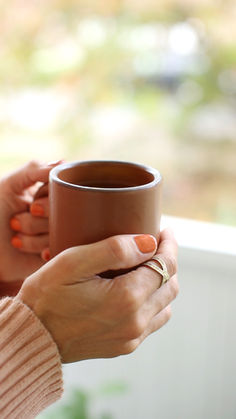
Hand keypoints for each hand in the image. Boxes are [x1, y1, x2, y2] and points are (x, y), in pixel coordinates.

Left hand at [0, 160, 59, 289]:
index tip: (31, 206)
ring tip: (15, 239)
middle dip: (35, 220)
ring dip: (33, 238)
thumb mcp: (7, 185)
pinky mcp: (58, 253)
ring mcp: (58, 234)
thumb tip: (63, 162)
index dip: (48, 200)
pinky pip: (62, 249)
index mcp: (48, 195)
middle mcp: (56, 213)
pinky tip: (38, 254)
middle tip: (14, 223)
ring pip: (60, 232)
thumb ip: (33, 169)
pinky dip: (46, 251)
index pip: (64, 191)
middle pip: (64, 212)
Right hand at [16, 229, 177, 362]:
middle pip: (170, 285)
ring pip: (165, 304)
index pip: (165, 266)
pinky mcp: (124, 346)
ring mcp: (131, 337)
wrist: (33, 336)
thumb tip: (148, 242)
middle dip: (167, 261)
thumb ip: (114, 250)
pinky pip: (153, 321)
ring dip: (162, 282)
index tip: (164, 230)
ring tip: (148, 266)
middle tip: (154, 244)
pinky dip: (154, 302)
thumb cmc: (47, 295)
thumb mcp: (73, 262)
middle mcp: (135, 321)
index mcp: (126, 297)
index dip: (169, 245)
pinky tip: (139, 290)